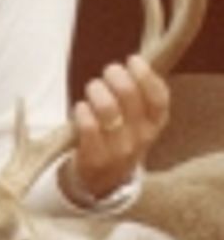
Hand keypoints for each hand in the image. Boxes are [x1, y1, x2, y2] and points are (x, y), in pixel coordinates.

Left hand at [63, 54, 169, 200]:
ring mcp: (119, 149)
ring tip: (93, 88)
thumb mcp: (138, 119)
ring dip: (96, 90)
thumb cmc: (119, 136)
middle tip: (108, 72)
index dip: (145, 75)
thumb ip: (138, 94)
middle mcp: (141, 137)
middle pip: (129, 95)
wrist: (103, 179)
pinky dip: (82, 111)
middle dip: (114, 75)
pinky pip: (88, 127)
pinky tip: (80, 108)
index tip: (133, 60)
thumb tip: (134, 61)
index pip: (159, 97)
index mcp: (155, 123)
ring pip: (107, 108)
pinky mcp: (96, 158)